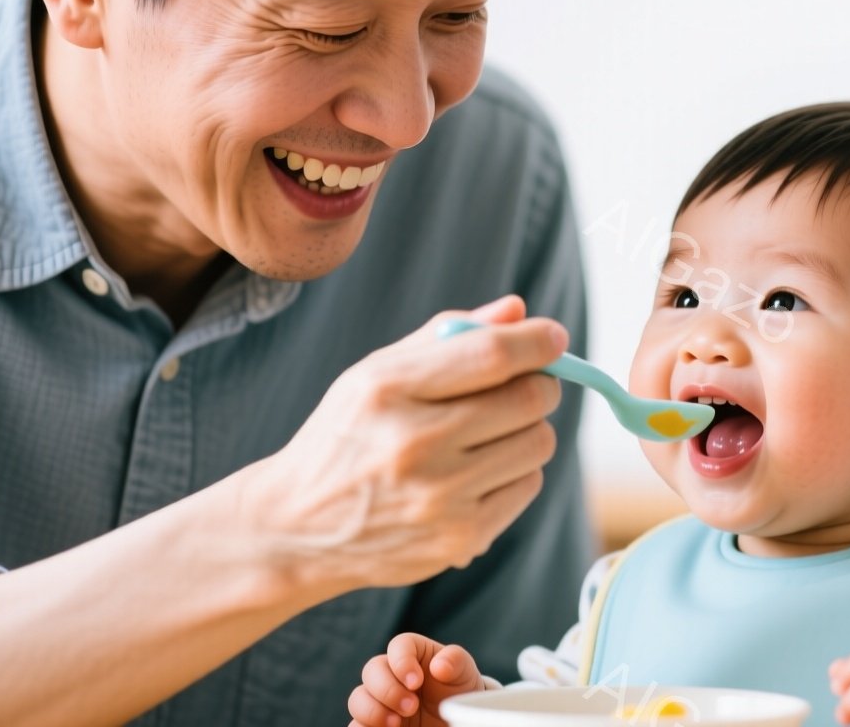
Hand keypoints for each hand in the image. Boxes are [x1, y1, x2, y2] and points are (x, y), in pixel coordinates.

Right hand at [241, 294, 569, 598]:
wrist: (296, 529)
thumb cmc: (346, 437)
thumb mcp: (375, 374)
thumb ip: (447, 337)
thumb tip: (517, 311)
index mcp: (388, 390)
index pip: (492, 354)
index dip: (537, 341)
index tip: (553, 337)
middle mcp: (414, 444)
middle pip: (529, 399)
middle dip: (539, 384)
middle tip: (523, 386)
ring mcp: (440, 498)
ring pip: (538, 442)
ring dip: (527, 430)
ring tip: (489, 433)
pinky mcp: (460, 539)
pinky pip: (528, 485)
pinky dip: (515, 472)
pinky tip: (476, 474)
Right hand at [348, 633, 484, 726]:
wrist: (455, 720)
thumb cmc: (458, 689)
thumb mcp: (463, 671)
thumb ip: (454, 661)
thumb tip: (439, 666)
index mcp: (412, 653)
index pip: (398, 646)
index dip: (402, 662)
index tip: (417, 682)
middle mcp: (390, 673)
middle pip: (372, 670)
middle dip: (388, 690)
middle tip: (412, 707)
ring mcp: (380, 699)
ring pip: (358, 698)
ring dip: (373, 711)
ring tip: (397, 723)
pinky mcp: (374, 723)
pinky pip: (355, 724)